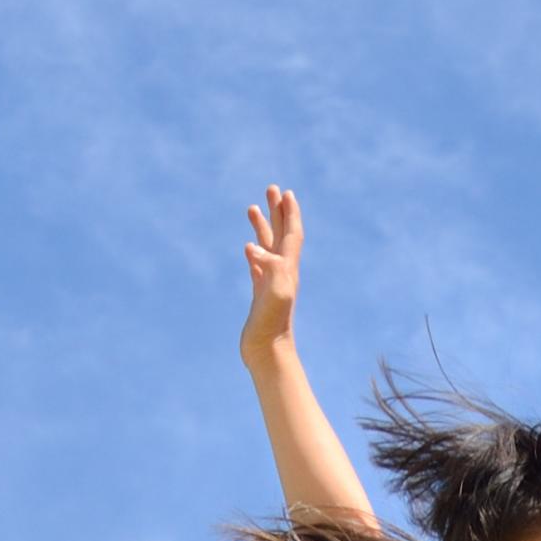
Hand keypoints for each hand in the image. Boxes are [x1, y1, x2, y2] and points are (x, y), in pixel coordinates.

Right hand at [241, 184, 305, 350]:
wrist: (268, 352)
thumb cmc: (273, 325)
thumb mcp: (274, 293)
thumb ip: (269, 267)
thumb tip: (251, 246)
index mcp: (288, 268)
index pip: (292, 234)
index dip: (290, 213)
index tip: (286, 193)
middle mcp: (282, 273)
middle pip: (281, 234)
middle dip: (278, 211)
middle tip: (272, 189)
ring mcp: (271, 283)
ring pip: (267, 248)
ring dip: (263, 227)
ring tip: (252, 208)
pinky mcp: (260, 295)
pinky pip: (257, 266)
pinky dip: (253, 252)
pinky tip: (248, 248)